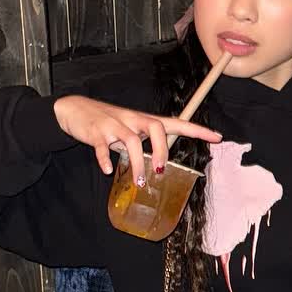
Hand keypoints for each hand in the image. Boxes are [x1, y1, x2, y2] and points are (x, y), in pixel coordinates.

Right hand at [52, 96, 221, 178]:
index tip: (216, 137)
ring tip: (140, 182)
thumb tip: (157, 163)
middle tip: (160, 169)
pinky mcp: (96, 132)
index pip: (176, 122)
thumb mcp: (129, 128)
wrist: (74, 109)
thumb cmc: (107, 121)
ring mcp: (114, 125)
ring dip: (138, 163)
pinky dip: (106, 159)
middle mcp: (132, 119)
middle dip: (162, 149)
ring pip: (131, 140)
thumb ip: (143, 142)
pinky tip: (107, 170)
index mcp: (143, 119)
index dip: (197, 129)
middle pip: (156, 127)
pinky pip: (103, 146)